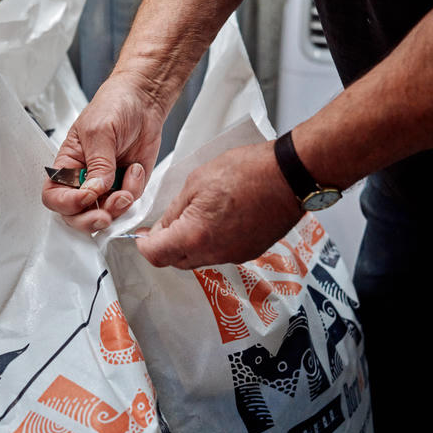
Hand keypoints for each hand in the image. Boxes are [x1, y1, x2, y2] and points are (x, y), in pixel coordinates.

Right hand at [42, 74, 166, 231]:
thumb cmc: (113, 107)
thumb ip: (97, 164)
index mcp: (66, 165)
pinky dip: (134, 191)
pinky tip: (136, 169)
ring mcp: (106, 186)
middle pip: (76, 215)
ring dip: (116, 207)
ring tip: (127, 185)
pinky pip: (128, 203)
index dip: (67, 203)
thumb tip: (94, 191)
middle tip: (104, 216)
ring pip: (104, 214)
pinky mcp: (127, 186)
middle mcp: (83, 180)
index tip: (86, 196)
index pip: (54, 196)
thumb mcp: (99, 132)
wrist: (144, 101)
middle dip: (89, 221)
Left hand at [136, 141, 304, 268]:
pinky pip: (220, 254)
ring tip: (194, 217)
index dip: (143, 245)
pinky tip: (217, 220)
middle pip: (176, 261)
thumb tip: (162, 227)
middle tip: (165, 224)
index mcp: (194, 236)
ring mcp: (234, 256)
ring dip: (189, 244)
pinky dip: (211, 242)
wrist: (290, 176)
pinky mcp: (249, 252)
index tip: (142, 236)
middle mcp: (214, 253)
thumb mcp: (196, 182)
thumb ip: (174, 210)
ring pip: (199, 259)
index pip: (155, 255)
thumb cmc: (247, 171)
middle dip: (165, 246)